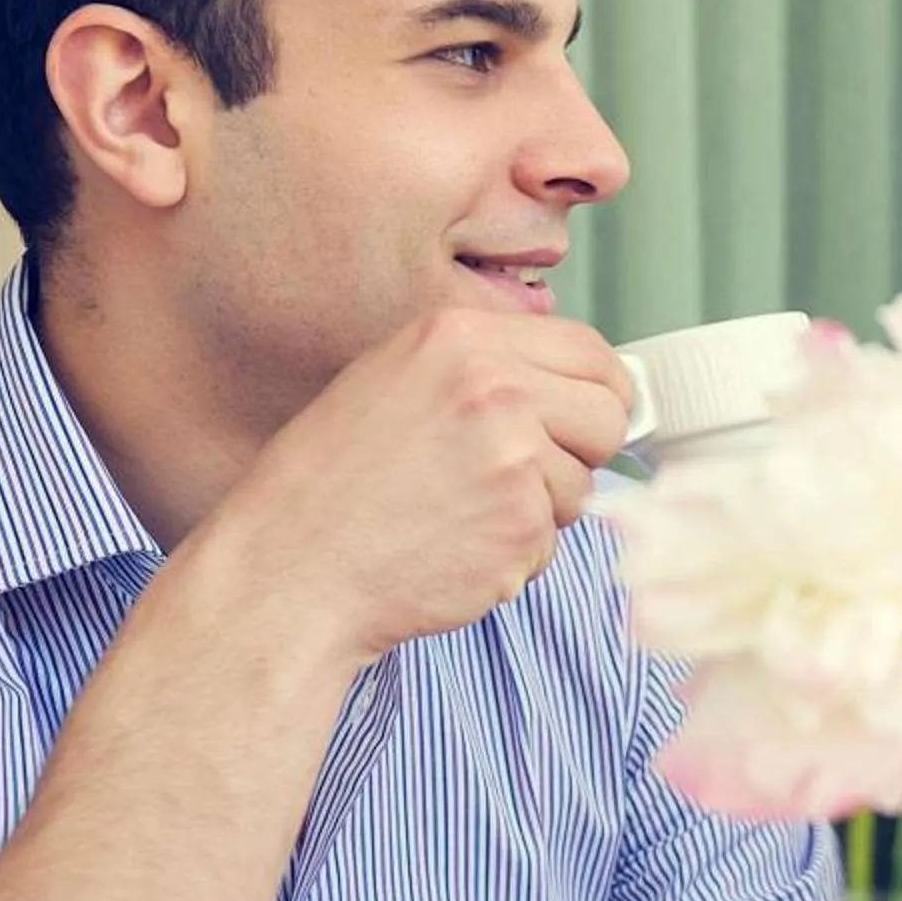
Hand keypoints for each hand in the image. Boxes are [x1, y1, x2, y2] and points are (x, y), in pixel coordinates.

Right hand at [217, 306, 633, 663]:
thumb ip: (483, 370)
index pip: (590, 351)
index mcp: (460, 337)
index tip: (590, 418)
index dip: (601, 392)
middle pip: (607, 416)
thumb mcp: (396, 380)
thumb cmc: (334, 480)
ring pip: (583, 486)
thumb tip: (574, 385)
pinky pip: (554, 541)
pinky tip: (456, 546)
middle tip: (526, 475)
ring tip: (464, 512)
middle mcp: (494, 387)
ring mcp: (513, 457)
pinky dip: (516, 554)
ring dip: (542, 511)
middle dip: (581, 452)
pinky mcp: (520, 524)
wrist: (294, 563)